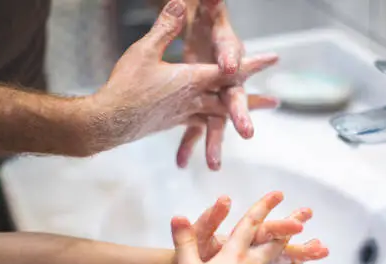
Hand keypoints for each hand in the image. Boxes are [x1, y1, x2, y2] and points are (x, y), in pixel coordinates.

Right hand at [90, 0, 277, 155]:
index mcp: (193, 80)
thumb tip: (178, 3)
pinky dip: (208, 128)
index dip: (253, 63)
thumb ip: (165, 28)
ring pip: (218, 118)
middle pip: (230, 99)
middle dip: (253, 100)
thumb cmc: (126, 85)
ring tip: (250, 129)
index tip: (274, 59)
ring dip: (235, 119)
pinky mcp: (174, 124)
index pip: (230, 70)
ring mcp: (186, 115)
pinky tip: (209, 129)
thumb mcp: (144, 51)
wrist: (109, 122)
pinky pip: (197, 126)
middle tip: (275, 102)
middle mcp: (196, 100)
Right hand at [171, 192, 328, 263]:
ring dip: (301, 256)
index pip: (250, 224)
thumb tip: (177, 216)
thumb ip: (184, 240)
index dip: (264, 207)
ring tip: (317, 249)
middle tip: (307, 214)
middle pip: (275, 242)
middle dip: (292, 226)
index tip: (278, 194)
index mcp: (234, 254)